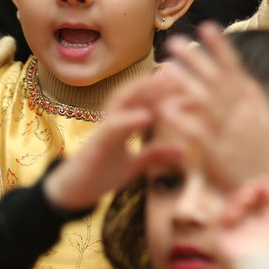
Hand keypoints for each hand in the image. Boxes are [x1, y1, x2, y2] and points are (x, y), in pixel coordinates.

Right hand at [42, 74, 186, 212]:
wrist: (73, 192)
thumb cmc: (101, 173)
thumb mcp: (135, 164)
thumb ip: (156, 154)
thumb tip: (184, 150)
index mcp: (124, 122)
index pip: (148, 100)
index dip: (170, 93)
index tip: (194, 88)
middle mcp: (114, 119)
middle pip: (137, 92)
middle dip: (160, 83)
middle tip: (185, 76)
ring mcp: (104, 128)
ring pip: (123, 100)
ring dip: (144, 91)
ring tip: (165, 84)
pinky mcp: (96, 142)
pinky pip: (113, 127)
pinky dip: (130, 119)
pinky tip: (147, 115)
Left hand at [160, 23, 268, 192]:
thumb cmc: (262, 151)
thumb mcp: (260, 118)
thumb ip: (247, 96)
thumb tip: (236, 72)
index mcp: (252, 103)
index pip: (235, 69)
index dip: (220, 48)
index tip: (207, 26)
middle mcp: (243, 113)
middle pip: (217, 80)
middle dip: (196, 58)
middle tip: (175, 41)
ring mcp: (232, 132)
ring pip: (207, 101)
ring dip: (186, 82)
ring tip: (166, 68)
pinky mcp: (220, 153)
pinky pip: (199, 132)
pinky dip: (183, 119)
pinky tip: (165, 109)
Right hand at [217, 177, 268, 261]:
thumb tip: (266, 183)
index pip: (264, 202)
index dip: (262, 188)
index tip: (264, 181)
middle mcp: (257, 229)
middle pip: (247, 202)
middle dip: (250, 189)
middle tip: (255, 185)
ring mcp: (241, 234)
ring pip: (233, 207)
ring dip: (239, 196)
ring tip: (249, 193)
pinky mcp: (227, 241)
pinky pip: (222, 220)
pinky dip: (228, 209)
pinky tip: (239, 206)